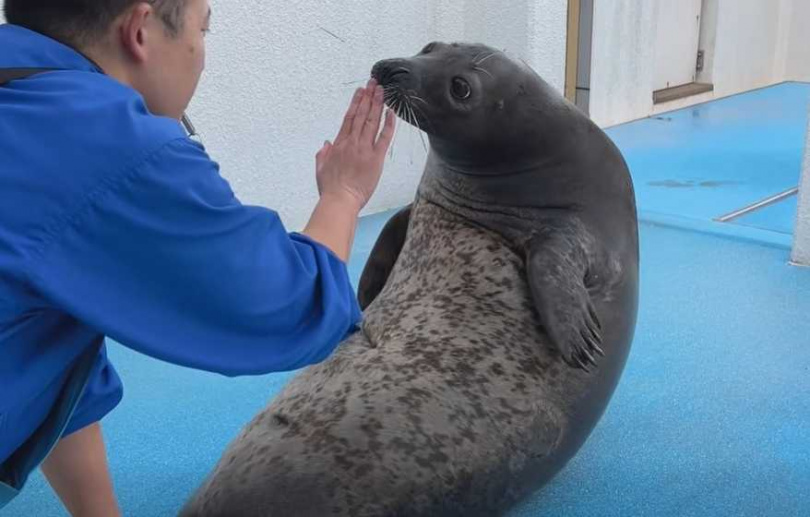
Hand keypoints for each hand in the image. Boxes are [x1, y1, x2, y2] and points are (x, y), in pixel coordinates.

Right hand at [315, 79, 395, 211]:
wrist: (340, 200)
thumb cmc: (330, 188)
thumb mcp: (321, 169)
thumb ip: (323, 154)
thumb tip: (326, 143)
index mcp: (339, 144)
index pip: (349, 118)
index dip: (355, 103)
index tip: (360, 91)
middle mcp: (352, 142)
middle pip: (361, 115)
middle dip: (368, 97)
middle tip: (373, 83)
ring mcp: (364, 149)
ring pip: (372, 121)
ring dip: (377, 104)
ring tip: (381, 90)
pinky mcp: (376, 158)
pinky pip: (384, 137)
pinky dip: (388, 124)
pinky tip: (391, 111)